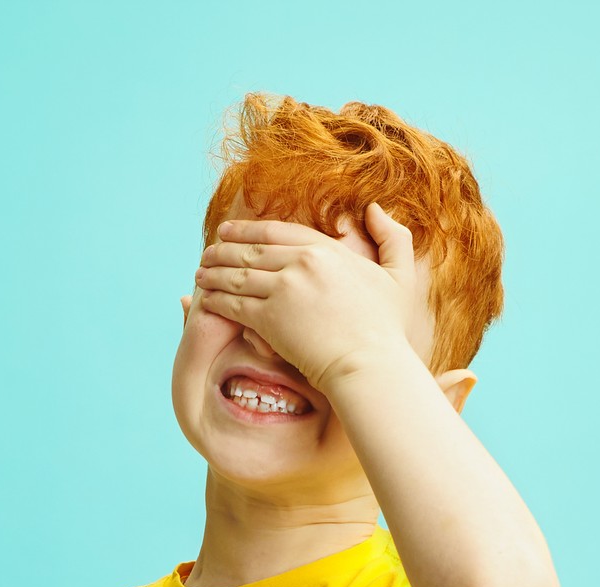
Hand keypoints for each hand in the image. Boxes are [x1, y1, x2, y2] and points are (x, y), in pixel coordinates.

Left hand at [193, 202, 421, 396]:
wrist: (369, 364)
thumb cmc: (387, 329)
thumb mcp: (400, 276)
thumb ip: (393, 237)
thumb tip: (375, 209)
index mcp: (325, 250)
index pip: (276, 231)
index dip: (247, 229)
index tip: (229, 230)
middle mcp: (301, 263)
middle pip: (250, 249)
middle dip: (223, 250)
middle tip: (207, 253)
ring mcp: (283, 289)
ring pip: (236, 274)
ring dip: (213, 273)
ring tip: (199, 275)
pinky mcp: (269, 318)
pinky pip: (232, 303)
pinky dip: (214, 300)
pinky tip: (204, 300)